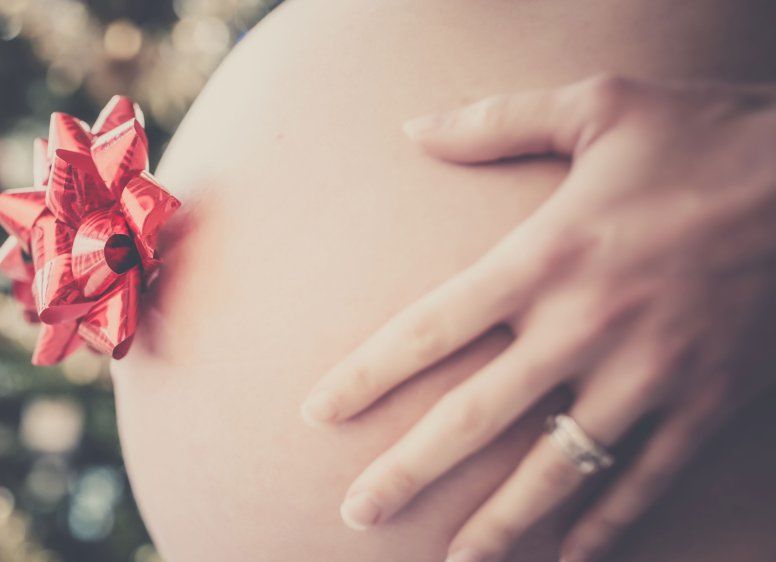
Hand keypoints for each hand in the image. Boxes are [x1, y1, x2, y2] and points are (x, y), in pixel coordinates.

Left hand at [299, 75, 775, 561]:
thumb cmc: (706, 135)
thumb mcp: (598, 105)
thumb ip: (496, 120)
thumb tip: (412, 128)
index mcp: (548, 256)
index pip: (431, 328)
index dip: (367, 375)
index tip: (317, 413)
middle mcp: (588, 326)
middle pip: (475, 417)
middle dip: (409, 471)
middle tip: (359, 511)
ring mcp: (650, 375)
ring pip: (556, 469)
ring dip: (498, 523)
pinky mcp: (706, 403)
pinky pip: (645, 481)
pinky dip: (604, 526)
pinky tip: (568, 558)